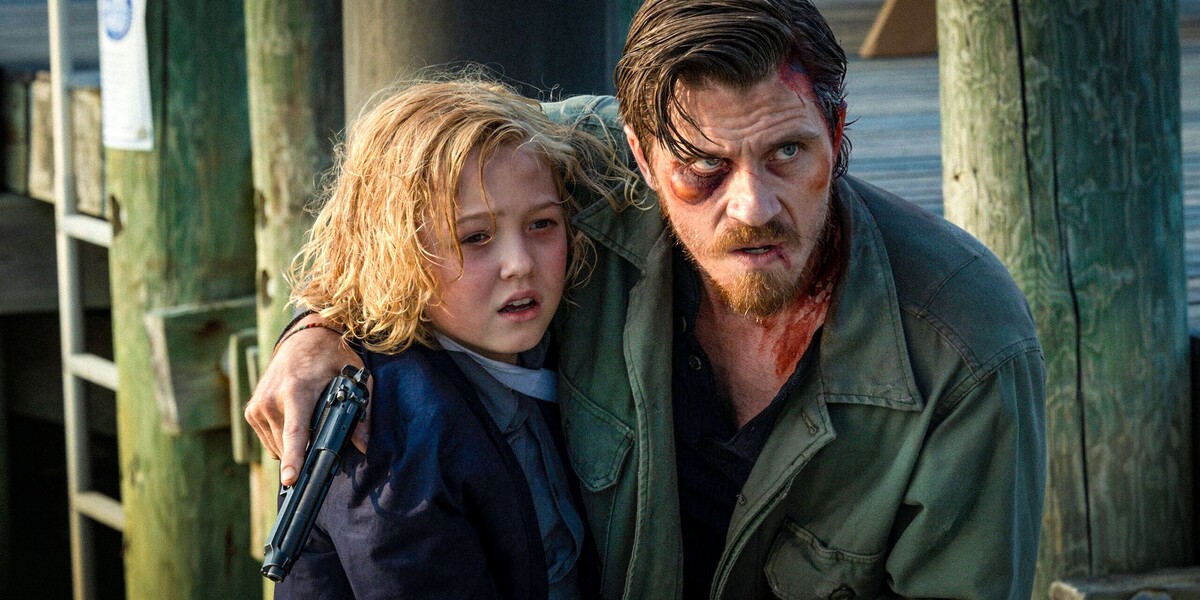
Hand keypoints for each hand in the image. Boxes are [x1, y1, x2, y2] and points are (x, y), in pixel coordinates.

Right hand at [244, 314, 371, 485]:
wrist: (304, 336)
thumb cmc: (333, 357)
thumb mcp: (356, 378)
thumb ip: (361, 412)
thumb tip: (364, 445)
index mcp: (296, 390)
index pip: (295, 431)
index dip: (294, 457)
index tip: (290, 478)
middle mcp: (272, 399)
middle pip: (287, 446)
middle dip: (305, 452)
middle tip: (323, 436)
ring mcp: (258, 405)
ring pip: (276, 446)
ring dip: (293, 445)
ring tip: (309, 420)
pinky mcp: (251, 410)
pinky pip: (268, 439)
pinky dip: (283, 439)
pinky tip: (296, 421)